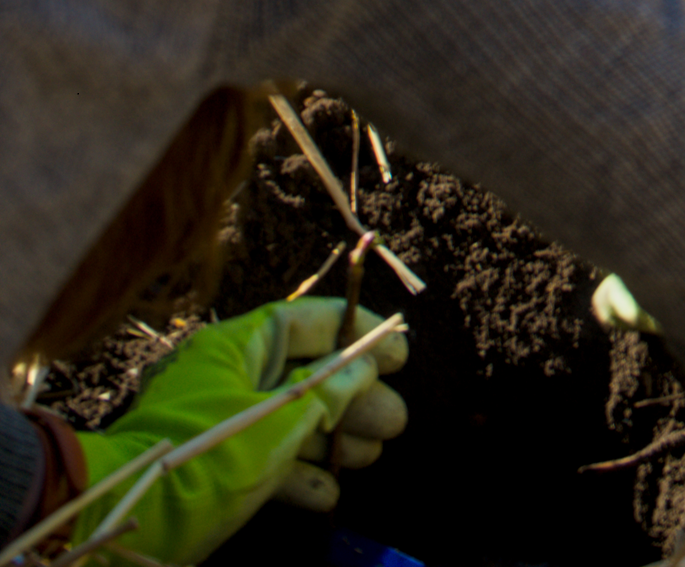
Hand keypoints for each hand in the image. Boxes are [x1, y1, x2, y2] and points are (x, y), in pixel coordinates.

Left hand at [72, 297, 408, 561]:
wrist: (127, 521)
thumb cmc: (201, 460)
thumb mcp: (273, 426)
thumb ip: (324, 395)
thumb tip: (363, 369)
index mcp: (238, 347)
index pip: (307, 323)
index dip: (355, 335)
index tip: (396, 351)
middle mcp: (231, 376)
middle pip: (306, 374)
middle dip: (355, 398)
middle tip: (396, 420)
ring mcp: (222, 422)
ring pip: (291, 419)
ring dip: (334, 438)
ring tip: (373, 456)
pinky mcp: (215, 465)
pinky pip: (266, 458)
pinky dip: (298, 473)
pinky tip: (329, 493)